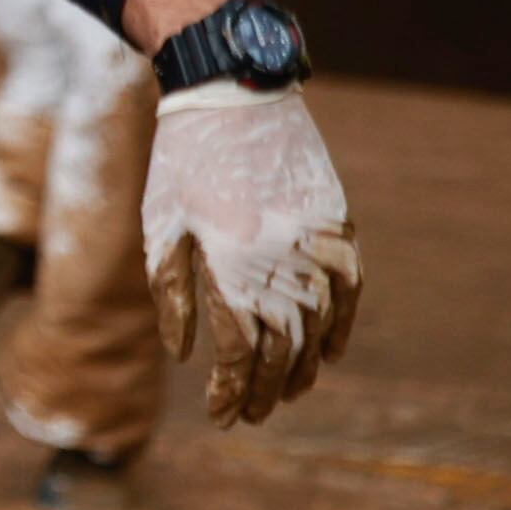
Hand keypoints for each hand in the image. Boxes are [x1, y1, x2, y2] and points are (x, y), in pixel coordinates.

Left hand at [143, 83, 361, 425]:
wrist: (233, 93)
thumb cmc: (182, 162)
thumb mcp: (161, 227)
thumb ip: (172, 294)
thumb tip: (185, 355)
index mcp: (230, 265)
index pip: (240, 353)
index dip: (231, 391)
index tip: (220, 415)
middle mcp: (281, 261)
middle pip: (283, 350)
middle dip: (266, 390)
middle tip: (251, 416)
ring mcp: (317, 244)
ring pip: (321, 327)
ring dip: (305, 368)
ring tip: (288, 395)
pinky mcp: (338, 225)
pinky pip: (349, 291)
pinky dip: (341, 327)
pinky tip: (329, 354)